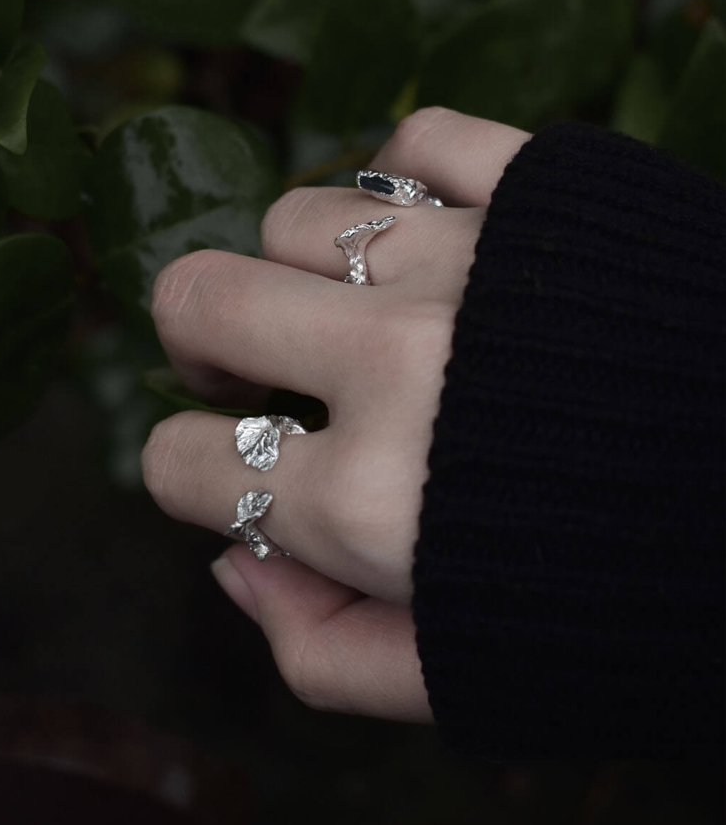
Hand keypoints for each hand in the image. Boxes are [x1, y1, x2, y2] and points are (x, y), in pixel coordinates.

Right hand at [142, 108, 528, 718]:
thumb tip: (234, 564)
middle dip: (206, 342)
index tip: (241, 461)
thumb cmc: (641, 599)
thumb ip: (320, 651)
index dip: (192, 469)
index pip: (184, 462)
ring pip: (291, 217)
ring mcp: (467, 261)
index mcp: (370, 505)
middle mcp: (398, 367)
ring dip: (305, 273)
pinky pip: (414, 142)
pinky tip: (429, 240)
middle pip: (197, 298)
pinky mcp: (542, 189)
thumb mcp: (469, 681)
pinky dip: (401, 185)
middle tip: (260, 366)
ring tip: (368, 310)